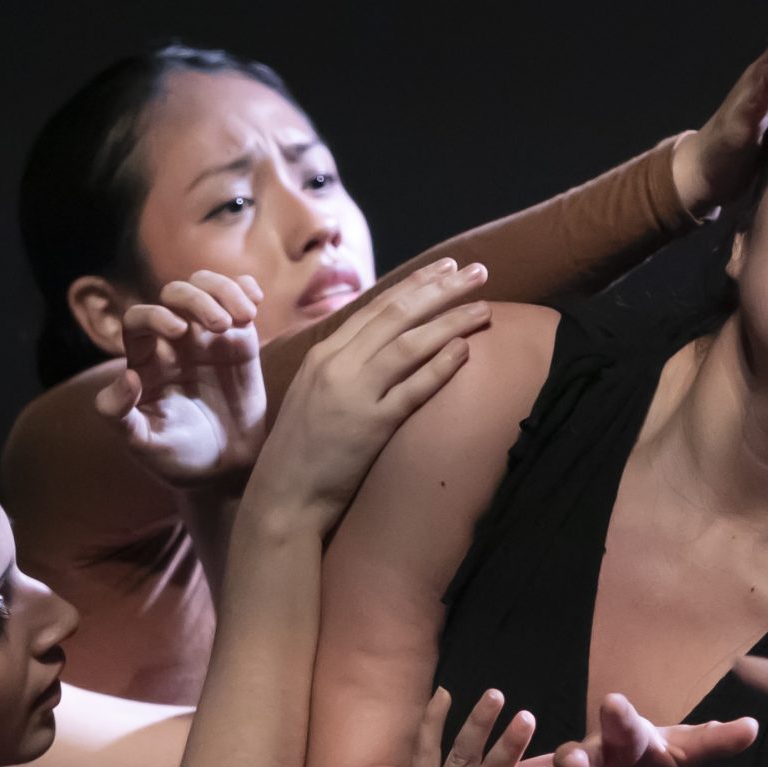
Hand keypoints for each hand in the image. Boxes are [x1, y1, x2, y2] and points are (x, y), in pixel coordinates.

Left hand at [100, 271, 268, 488]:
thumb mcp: (142, 444)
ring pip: (208, 289)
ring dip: (224, 291)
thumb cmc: (177, 458)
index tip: (179, 332)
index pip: (139, 319)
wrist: (223, 471)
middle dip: (196, 300)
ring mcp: (208, 339)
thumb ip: (119, 414)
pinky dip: (247, 290)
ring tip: (244, 316)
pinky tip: (255, 301)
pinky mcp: (240, 343)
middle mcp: (174, 342)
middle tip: (219, 325)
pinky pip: (240, 302)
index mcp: (144, 361)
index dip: (155, 316)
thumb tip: (126, 377)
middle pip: (175, 294)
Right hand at [244, 258, 489, 524]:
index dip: (417, 284)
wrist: (284, 498)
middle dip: (441, 289)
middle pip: (397, 314)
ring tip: (484, 306)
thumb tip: (381, 346)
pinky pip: (412, 389)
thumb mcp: (314, 395)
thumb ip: (343, 368)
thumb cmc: (302, 452)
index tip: (448, 268)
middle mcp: (336, 365)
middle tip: (478, 272)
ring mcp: (353, 394)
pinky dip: (440, 366)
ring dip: (450, 321)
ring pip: (409, 344)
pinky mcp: (370, 426)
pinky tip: (465, 349)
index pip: (377, 306)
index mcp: (323, 354)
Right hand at [520, 694, 759, 766]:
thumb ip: (713, 740)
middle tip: (574, 763)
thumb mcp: (678, 748)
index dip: (616, 714)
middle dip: (572, 762)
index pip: (618, 723)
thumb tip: (753, 725)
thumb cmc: (641, 758)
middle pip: (574, 765)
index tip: (614, 703)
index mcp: (616, 740)